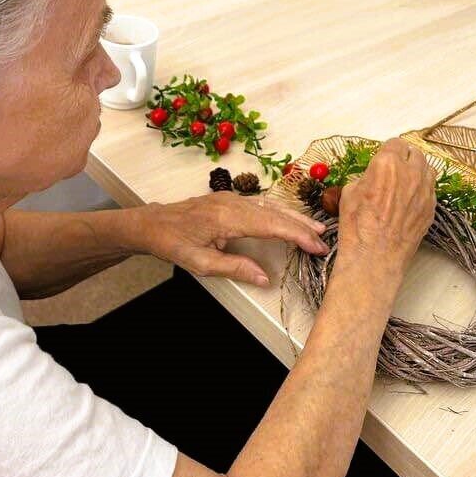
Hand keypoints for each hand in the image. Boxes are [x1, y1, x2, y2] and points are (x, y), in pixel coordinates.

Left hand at [138, 192, 328, 286]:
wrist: (151, 223)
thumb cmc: (173, 244)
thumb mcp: (200, 263)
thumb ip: (234, 268)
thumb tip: (266, 278)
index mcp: (227, 217)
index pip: (271, 225)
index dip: (297, 235)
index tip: (316, 246)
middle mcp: (233, 202)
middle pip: (275, 212)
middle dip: (301, 226)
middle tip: (324, 240)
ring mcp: (231, 198)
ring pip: (270, 206)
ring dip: (293, 217)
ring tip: (315, 229)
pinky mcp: (229, 199)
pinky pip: (261, 204)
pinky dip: (279, 213)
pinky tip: (289, 219)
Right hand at [337, 138, 435, 280]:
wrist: (375, 255)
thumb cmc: (357, 225)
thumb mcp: (349, 192)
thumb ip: (367, 176)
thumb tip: (374, 176)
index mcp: (387, 164)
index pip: (395, 143)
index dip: (388, 150)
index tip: (384, 157)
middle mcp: (410, 173)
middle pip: (415, 153)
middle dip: (405, 157)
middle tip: (395, 167)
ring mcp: (424, 191)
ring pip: (428, 168)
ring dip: (417, 170)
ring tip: (405, 181)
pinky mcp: (431, 207)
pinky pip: (430, 189)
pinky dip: (422, 188)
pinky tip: (409, 199)